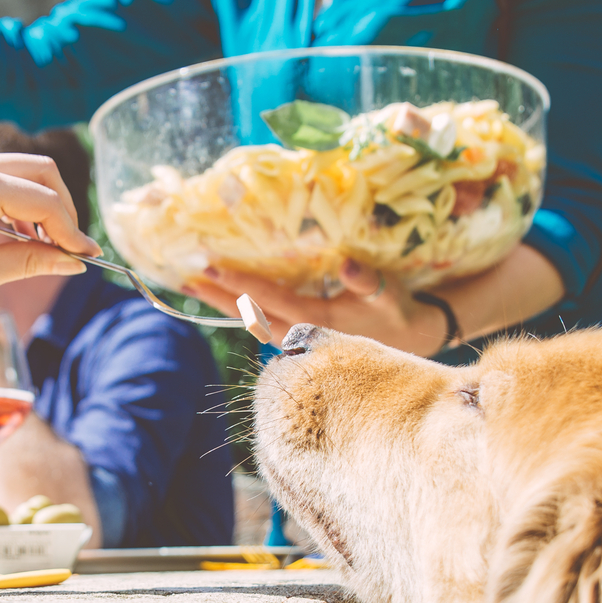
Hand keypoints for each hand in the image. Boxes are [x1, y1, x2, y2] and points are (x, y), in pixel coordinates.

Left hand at [0, 151, 100, 306]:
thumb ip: (31, 262)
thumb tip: (74, 262)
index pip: (44, 202)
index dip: (71, 232)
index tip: (88, 259)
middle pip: (42, 172)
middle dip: (62, 211)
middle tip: (68, 250)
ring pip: (25, 172)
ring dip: (42, 207)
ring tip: (43, 249)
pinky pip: (4, 178)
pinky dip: (20, 204)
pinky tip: (19, 238)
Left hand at [184, 259, 448, 357]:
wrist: (412, 337)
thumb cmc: (400, 312)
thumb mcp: (389, 295)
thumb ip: (368, 281)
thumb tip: (348, 266)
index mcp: (317, 320)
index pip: (270, 300)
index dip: (241, 284)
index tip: (212, 268)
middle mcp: (302, 331)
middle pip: (252, 314)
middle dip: (221, 295)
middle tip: (189, 276)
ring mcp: (301, 334)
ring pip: (254, 319)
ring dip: (227, 303)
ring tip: (198, 286)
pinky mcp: (303, 333)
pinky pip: (266, 320)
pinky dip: (244, 309)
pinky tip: (227, 298)